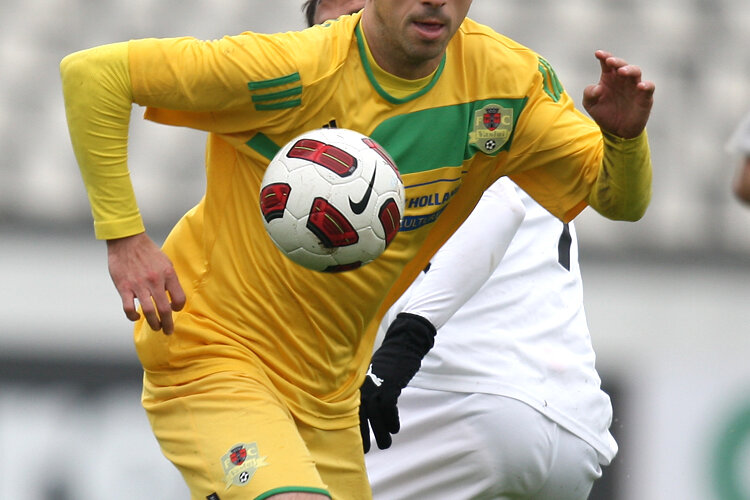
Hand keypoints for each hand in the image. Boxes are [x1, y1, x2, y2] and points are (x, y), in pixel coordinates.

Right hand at [107, 232, 185, 334]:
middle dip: (168, 324)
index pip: (179, 298)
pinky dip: (132, 316)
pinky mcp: (124, 287)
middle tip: (168, 331)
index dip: (179, 308)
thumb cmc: (147, 252)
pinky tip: (136, 316)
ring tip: (156, 328)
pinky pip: (128, 307)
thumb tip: (173, 296)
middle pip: (165, 309)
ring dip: (153, 324)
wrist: (127, 240)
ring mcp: (139, 285)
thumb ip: (170, 279)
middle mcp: (155, 281)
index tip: (175, 310)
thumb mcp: (165, 262)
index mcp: (168, 274)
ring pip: (149, 312)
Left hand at [359, 313, 436, 451]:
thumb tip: (364, 410)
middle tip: (367, 451)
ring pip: (375, 415)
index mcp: (356, 384)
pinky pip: (389, 407)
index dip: (351, 428)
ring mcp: (376, 384)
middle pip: (359, 415)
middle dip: (363, 435)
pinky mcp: (390, 384)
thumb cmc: (388, 362)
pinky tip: (395, 429)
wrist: (402, 344)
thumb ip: (365, 390)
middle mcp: (363, 385)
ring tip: (386, 445)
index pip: (349, 409)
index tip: (353, 443)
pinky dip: (392, 420)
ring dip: (381, 432)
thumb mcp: (371, 375)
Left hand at [583, 50, 654, 138]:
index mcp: (609, 77)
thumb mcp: (590, 105)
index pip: (607, 63)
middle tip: (610, 61)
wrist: (616, 132)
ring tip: (622, 71)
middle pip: (622, 64)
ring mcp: (635, 86)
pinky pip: (649, 87)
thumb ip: (589, 94)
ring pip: (636, 71)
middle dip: (616, 61)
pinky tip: (640, 86)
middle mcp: (623, 79)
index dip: (604, 56)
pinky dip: (646, 85)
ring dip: (629, 69)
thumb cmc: (604, 113)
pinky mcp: (645, 97)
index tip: (598, 54)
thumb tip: (597, 88)